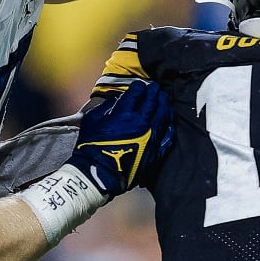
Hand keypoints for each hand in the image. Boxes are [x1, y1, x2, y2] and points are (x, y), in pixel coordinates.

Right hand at [64, 80, 172, 198]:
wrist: (98, 174)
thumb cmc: (91, 147)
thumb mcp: (92, 120)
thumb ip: (106, 107)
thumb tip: (116, 102)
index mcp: (125, 113)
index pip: (138, 92)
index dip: (139, 87)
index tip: (139, 86)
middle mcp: (142, 123)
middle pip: (154, 101)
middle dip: (154, 92)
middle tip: (155, 88)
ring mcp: (151, 138)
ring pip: (164, 116)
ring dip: (164, 105)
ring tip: (163, 100)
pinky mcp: (155, 152)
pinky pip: (167, 135)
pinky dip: (168, 125)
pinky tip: (168, 120)